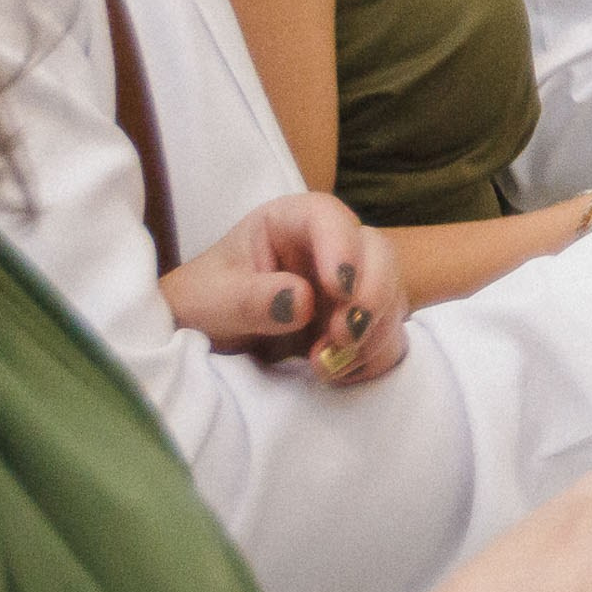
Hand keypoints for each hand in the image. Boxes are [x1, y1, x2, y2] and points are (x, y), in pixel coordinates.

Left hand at [160, 192, 408, 384]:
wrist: (202, 342)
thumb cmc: (200, 304)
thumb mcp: (213, 301)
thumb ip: (252, 298)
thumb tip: (303, 301)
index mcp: (288, 224)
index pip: (327, 217)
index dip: (342, 247)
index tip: (338, 289)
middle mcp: (327, 248)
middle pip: (377, 253)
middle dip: (371, 296)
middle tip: (341, 337)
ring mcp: (348, 286)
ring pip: (391, 295)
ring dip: (371, 334)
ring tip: (324, 366)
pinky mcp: (355, 322)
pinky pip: (388, 335)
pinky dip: (373, 357)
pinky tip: (337, 374)